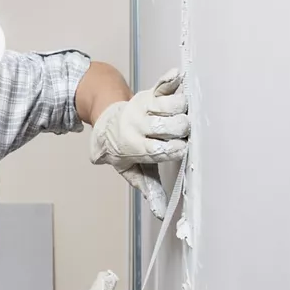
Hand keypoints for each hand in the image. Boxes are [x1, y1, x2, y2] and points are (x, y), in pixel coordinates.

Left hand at [89, 69, 189, 217]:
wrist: (105, 122)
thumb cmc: (122, 150)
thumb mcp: (131, 171)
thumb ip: (148, 188)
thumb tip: (161, 213)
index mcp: (134, 146)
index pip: (161, 149)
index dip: (176, 149)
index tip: (183, 150)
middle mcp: (139, 125)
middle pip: (172, 125)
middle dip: (183, 130)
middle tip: (184, 134)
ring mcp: (144, 107)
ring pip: (173, 105)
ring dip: (183, 110)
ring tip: (183, 116)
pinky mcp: (150, 93)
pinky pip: (163, 85)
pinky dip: (172, 80)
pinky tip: (180, 77)